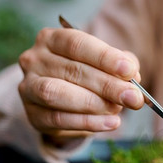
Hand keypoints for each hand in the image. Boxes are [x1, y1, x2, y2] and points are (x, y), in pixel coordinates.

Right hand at [18, 27, 144, 144]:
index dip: (105, 58)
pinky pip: (58, 119)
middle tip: (133, 97)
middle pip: (72, 70)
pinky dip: (88, 123)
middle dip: (108, 85)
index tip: (129, 71)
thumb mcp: (107, 64)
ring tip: (117, 109)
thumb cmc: (88, 75)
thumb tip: (133, 76)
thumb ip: (122, 66)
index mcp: (52, 39)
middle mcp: (35, 59)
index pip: (77, 44)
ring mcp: (29, 87)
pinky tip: (110, 123)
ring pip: (57, 93)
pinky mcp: (32, 114)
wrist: (64, 102)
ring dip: (93, 103)